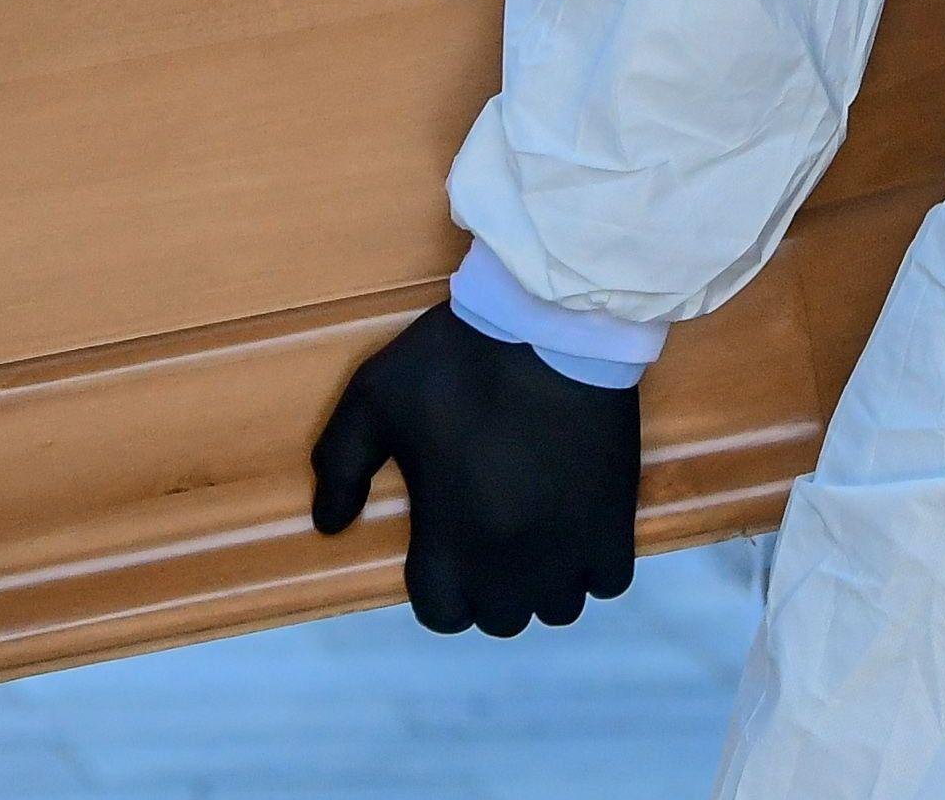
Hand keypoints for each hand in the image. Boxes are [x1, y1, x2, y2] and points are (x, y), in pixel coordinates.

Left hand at [309, 302, 641, 635]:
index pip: (441, 614)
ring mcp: (568, 546)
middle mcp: (511, 563)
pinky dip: (592, 568)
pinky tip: (574, 529)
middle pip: (501, 619)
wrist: (548, 325)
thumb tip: (328, 525)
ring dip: (541, 583)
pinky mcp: (615, 521)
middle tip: (485, 538)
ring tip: (532, 537)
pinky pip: (609, 582)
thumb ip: (341, 466)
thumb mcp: (373, 400)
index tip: (440, 550)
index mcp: (449, 542)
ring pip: (558, 607)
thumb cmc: (455, 364)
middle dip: (488, 590)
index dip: (436, 588)